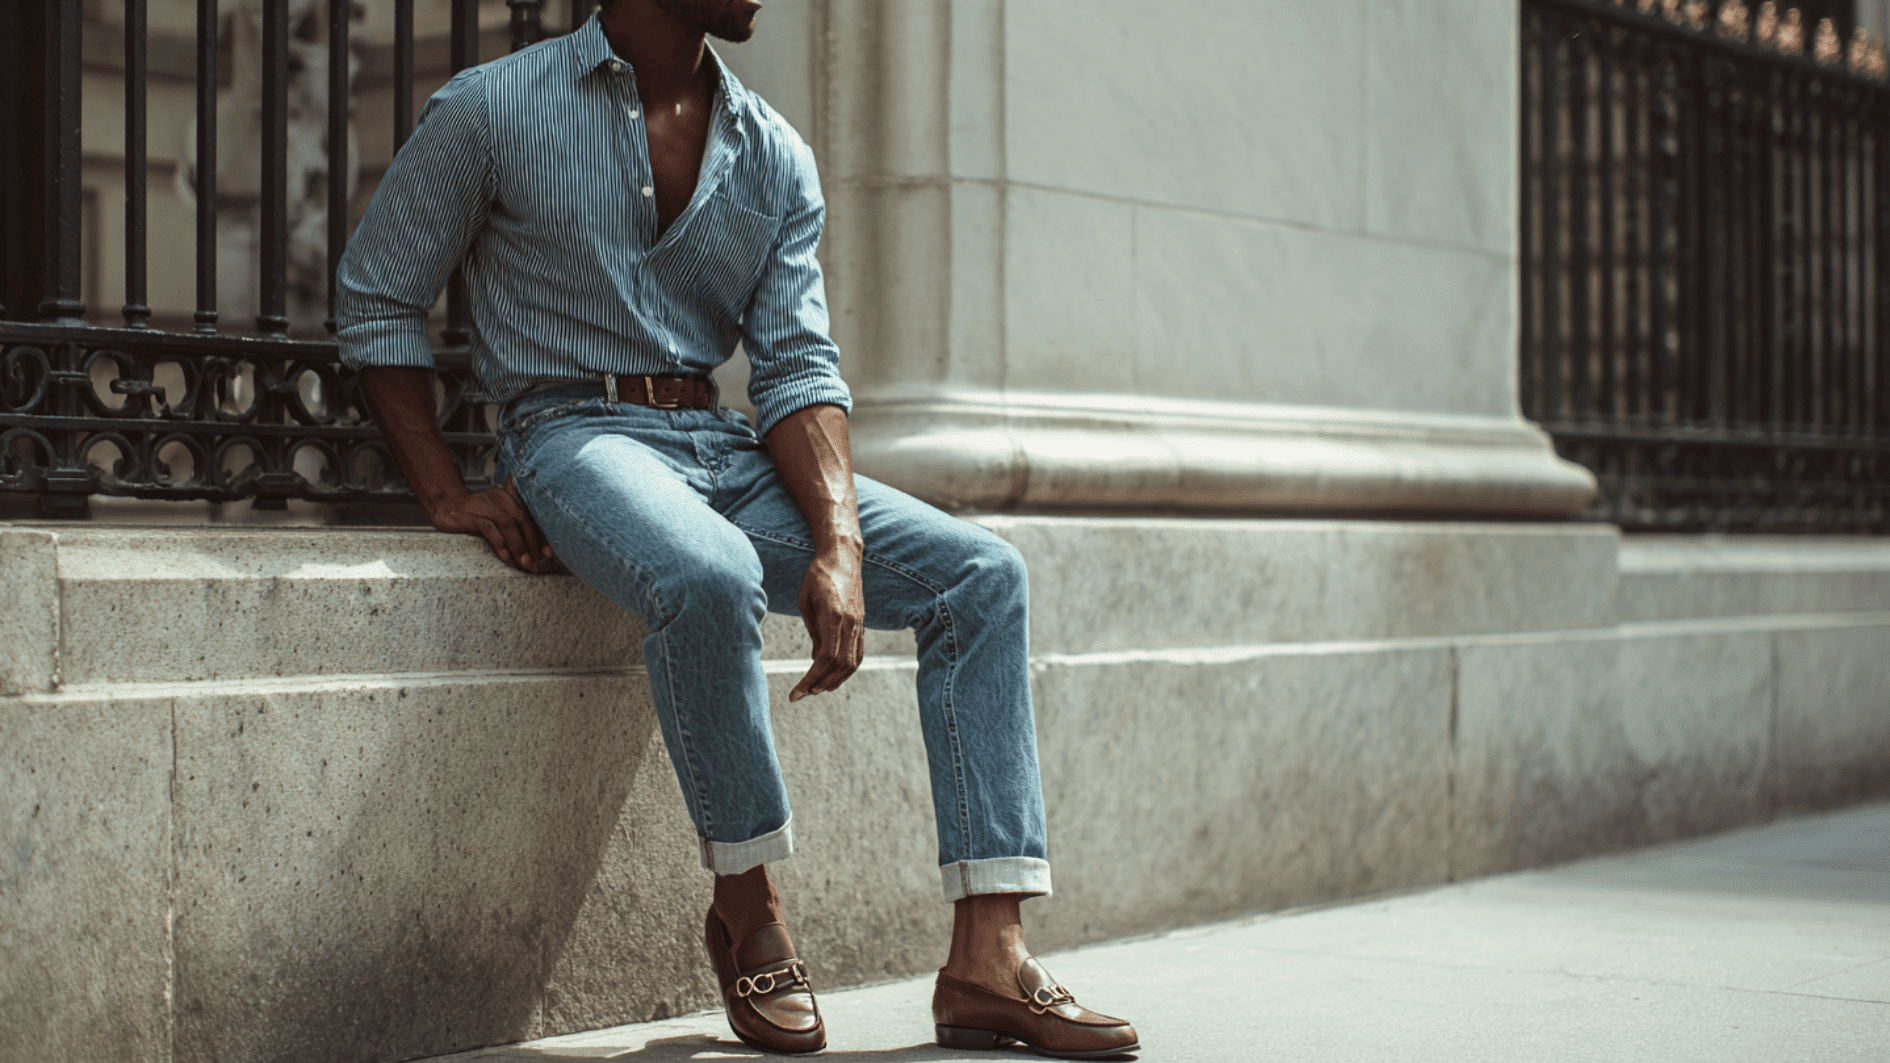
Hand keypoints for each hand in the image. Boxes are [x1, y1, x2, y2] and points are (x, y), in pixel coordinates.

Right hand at [429, 477, 554, 573]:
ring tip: (523, 562)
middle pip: (522, 519)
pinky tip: (505, 557)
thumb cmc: (473, 517)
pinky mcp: (469, 515)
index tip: (548, 553)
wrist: (444, 507)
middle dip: (532, 543)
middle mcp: (499, 498)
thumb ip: (514, 529)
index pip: (530, 516)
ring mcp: (483, 505)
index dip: (541, 535)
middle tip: (536, 561)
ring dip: (518, 545)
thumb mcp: (496, 520)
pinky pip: (489, 528)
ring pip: (508, 524)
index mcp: (509, 498)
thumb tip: (534, 552)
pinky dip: (499, 543)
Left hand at [790, 544, 864, 701]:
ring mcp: (859, 624)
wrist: (843, 557)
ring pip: (853, 663)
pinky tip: (833, 675)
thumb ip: (813, 631)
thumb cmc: (818, 576)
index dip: (811, 678)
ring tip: (818, 688)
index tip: (796, 692)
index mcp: (834, 615)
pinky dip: (847, 669)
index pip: (824, 658)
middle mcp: (850, 622)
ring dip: (835, 679)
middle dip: (821, 683)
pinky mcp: (862, 624)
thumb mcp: (805, 602)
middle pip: (840, 665)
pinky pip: (858, 653)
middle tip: (804, 693)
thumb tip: (816, 659)